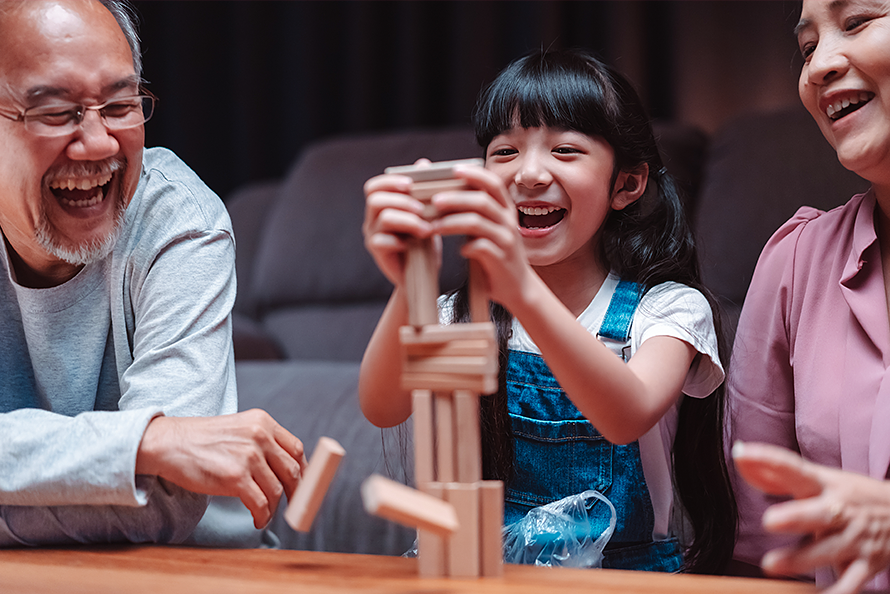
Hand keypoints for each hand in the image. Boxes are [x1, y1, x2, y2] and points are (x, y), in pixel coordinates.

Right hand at [136, 409, 305, 528]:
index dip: (305, 471)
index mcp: (263, 422)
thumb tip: (287, 470)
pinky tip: (258, 519)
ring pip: (277, 490)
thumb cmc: (201, 440)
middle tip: (293, 506)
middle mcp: (260, 436)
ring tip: (266, 514)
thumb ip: (262, 442)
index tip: (304, 486)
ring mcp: (248, 456)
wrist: (168, 444)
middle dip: (297, 493)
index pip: (296, 449)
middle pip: (293, 471)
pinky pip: (261, 503)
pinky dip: (263, 516)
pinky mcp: (235, 477)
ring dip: (275, 508)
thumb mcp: (239, 429)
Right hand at [362, 165, 436, 286]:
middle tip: (423, 209)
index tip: (410, 184)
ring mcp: (372, 236)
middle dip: (403, 201)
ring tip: (427, 229)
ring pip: (383, 218)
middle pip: (375, 199)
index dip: (390, 181)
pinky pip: (382, 241)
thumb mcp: (426, 215)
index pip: (374, 186)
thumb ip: (422, 191)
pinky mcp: (377, 253)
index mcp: (381, 206)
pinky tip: (414, 244)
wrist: (423, 273)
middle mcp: (372, 219)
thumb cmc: (424, 241)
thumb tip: (423, 163)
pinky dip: (401, 240)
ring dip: (409, 221)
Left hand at [430, 165, 534, 308]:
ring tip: (433, 226)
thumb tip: (445, 195)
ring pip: (477, 223)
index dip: (475, 174)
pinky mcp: (501, 260)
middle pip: (481, 201)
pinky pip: (480, 247)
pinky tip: (457, 251)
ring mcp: (506, 241)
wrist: (517, 287)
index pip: (493, 184)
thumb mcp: (490, 229)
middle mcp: (508, 222)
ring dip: (451, 222)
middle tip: (434, 200)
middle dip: (455, 198)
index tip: (454, 170)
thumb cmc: (496, 255)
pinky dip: (464, 247)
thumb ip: (475, 213)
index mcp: (505, 210)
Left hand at [733, 441, 889, 593]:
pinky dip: (837, 592)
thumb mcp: (820, 479)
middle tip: (770, 521)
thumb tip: (740, 459)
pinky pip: (852, 582)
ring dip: (799, 559)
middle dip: (795, 517)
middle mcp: (839, 509)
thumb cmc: (850, 496)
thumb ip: (777, 473)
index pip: (793, 467)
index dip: (767, 458)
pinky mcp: (867, 564)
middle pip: (819, 512)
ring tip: (770, 564)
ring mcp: (855, 537)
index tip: (741, 453)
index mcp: (824, 484)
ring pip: (829, 550)